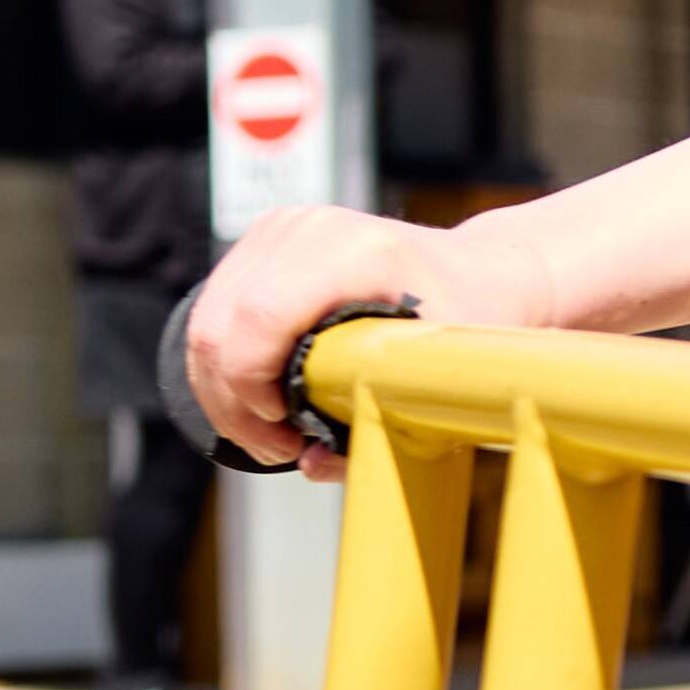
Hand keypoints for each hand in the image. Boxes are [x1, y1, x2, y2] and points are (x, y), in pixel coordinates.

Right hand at [183, 204, 552, 472]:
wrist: (483, 272)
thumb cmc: (469, 324)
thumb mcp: (441, 381)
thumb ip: (375, 427)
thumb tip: (310, 462)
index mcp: (359, 252)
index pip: (262, 317)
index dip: (250, 385)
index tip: (283, 429)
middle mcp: (312, 227)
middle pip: (219, 325)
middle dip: (232, 403)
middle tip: (276, 447)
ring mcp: (282, 227)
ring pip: (205, 321)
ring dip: (223, 389)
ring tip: (272, 429)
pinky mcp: (265, 238)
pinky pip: (214, 310)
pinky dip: (227, 364)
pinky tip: (265, 395)